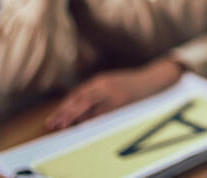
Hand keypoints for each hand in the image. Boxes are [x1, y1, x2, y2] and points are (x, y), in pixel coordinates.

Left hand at [45, 59, 182, 129]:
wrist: (155, 79)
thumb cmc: (134, 85)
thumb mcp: (115, 83)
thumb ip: (100, 92)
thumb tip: (84, 108)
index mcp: (102, 80)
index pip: (79, 93)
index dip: (66, 105)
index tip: (55, 116)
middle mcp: (105, 84)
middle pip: (80, 98)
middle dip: (65, 111)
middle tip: (52, 123)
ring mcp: (113, 92)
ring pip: (88, 104)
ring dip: (73, 116)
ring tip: (62, 126)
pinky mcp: (122, 101)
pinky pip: (103, 112)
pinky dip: (91, 119)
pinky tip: (83, 126)